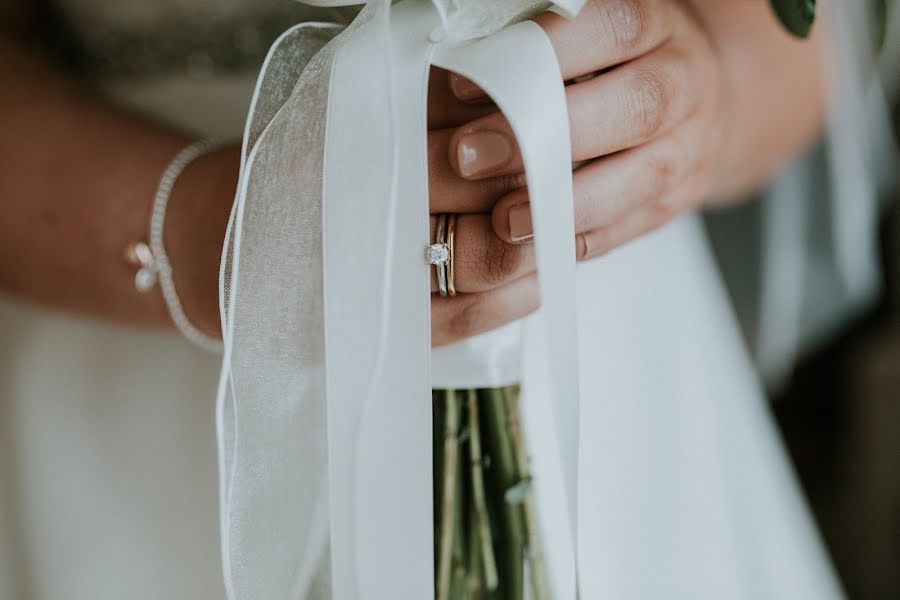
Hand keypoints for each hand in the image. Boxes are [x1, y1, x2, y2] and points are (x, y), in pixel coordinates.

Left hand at [428, 0, 728, 345]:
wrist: (691, 101)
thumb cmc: (612, 64)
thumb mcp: (583, 40)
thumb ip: (534, 52)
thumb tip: (454, 72)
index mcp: (656, 26)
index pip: (614, 27)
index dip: (545, 52)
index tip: (466, 84)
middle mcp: (683, 81)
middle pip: (635, 105)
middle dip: (548, 135)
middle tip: (467, 156)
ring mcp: (688, 145)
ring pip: (643, 175)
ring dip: (568, 202)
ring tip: (502, 220)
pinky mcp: (675, 199)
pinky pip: (632, 225)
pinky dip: (581, 238)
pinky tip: (533, 245)